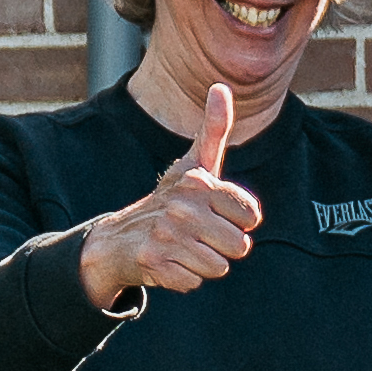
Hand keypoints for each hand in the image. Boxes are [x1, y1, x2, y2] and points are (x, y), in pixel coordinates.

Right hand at [81, 81, 260, 306]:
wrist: (119, 237)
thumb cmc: (171, 199)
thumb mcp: (194, 163)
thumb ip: (214, 129)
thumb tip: (220, 86)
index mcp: (198, 182)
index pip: (252, 216)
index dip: (239, 220)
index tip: (216, 213)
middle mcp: (182, 207)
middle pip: (240, 246)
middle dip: (223, 246)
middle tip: (198, 234)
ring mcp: (166, 236)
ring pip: (219, 268)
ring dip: (204, 263)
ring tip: (183, 247)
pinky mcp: (154, 264)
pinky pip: (194, 283)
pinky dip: (184, 278)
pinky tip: (169, 261)